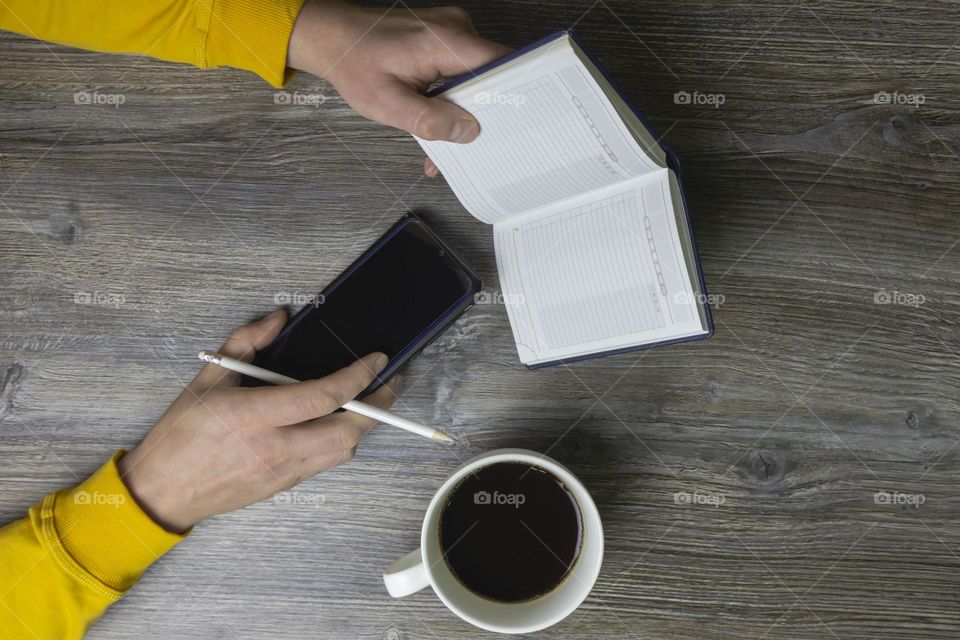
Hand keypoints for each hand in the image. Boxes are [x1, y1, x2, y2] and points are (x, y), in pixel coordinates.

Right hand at [118, 309, 397, 532]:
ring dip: (364, 425)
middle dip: (379, 405)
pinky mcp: (285, 484)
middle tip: (388, 381)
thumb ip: (247, 341)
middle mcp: (275, 446)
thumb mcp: (209, 376)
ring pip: (344, 450)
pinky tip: (339, 422)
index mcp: (255, 416)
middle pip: (349, 430)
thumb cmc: (182, 433)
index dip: (359, 376)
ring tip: (369, 400)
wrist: (163, 490)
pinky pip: (328, 462)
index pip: (325, 396)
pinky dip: (343, 441)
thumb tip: (280, 318)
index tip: (378, 359)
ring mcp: (283, 470)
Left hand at [287, 0, 510, 175]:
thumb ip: (430, 121)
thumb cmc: (355, 63)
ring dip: (464, 108)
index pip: (503, 64)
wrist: (334, 37)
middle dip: (481, 113)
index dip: (514, 95)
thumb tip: (466, 132)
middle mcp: (456, 29)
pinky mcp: (445, 39)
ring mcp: (452, 32)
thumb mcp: (388, 104)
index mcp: (446, 41)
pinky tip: (438, 116)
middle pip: (492, 74)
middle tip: (470, 142)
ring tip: (444, 133)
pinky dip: (453, 96)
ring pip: (477, 77)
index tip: (512, 122)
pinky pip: (462, 70)